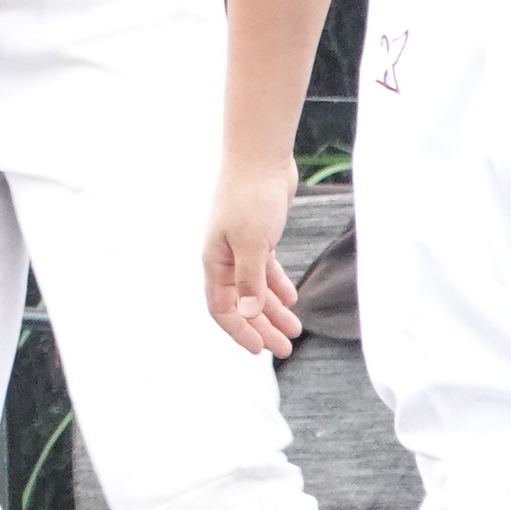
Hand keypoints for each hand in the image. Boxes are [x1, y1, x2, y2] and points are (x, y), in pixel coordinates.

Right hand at [205, 151, 303, 353]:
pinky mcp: (259, 237)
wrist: (260, 159)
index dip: (239, 331)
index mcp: (215, 261)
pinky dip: (278, 287)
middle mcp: (225, 258)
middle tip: (285, 349)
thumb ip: (250, 280)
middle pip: (240, 303)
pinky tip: (292, 301)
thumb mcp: (253, 243)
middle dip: (261, 328)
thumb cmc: (251, 197)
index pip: (221, 307)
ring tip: (295, 330)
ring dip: (273, 311)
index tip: (261, 351)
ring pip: (255, 289)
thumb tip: (246, 315)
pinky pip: (266, 271)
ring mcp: (241, 247)